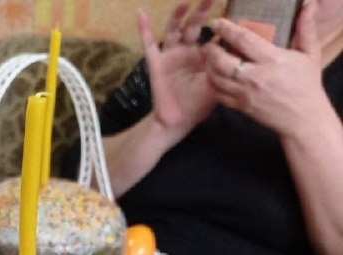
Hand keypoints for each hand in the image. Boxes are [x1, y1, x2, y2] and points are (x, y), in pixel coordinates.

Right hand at [140, 0, 215, 139]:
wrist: (177, 122)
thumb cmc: (197, 106)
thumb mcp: (216, 84)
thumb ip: (222, 66)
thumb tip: (233, 47)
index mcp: (202, 56)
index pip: (211, 35)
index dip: (219, 26)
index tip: (228, 18)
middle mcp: (186, 51)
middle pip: (193, 26)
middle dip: (201, 11)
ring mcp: (170, 55)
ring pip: (174, 30)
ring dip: (178, 15)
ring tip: (185, 2)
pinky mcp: (156, 63)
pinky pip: (149, 44)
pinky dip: (144, 29)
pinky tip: (141, 13)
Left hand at [204, 2, 328, 137]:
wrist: (303, 119)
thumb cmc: (307, 85)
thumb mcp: (310, 54)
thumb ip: (305, 28)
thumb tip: (307, 5)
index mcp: (271, 60)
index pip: (243, 40)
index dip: (227, 29)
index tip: (217, 23)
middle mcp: (255, 77)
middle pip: (222, 61)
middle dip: (211, 50)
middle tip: (208, 43)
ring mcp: (245, 94)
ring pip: (217, 79)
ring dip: (208, 66)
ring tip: (208, 58)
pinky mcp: (241, 107)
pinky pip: (219, 95)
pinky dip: (212, 84)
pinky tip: (213, 77)